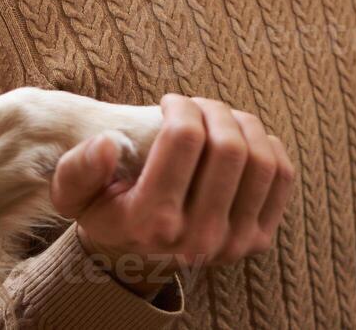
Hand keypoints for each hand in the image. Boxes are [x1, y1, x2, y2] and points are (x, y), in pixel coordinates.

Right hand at [50, 95, 294, 297]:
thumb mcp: (73, 193)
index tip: (170, 102)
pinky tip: (242, 139)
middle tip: (196, 105)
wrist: (138, 253)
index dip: (181, 105)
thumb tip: (107, 144)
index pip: (185, 137)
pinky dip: (268, 146)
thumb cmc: (107, 208)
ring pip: (261, 159)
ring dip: (242, 123)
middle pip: (229, 146)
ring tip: (219, 118)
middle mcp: (199, 239)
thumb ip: (79, 169)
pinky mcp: (259, 239)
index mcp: (153, 221)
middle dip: (213, 109)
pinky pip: (282, 177)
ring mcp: (235, 243)